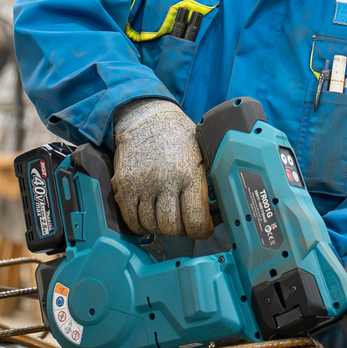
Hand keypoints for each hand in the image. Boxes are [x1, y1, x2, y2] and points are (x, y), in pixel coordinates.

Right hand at [112, 98, 212, 238]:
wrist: (146, 116)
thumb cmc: (178, 135)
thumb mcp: (203, 152)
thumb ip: (209, 179)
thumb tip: (222, 207)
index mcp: (189, 174)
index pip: (196, 221)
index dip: (202, 231)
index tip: (203, 228)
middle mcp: (165, 181)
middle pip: (171, 228)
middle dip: (180, 231)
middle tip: (183, 223)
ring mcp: (142, 184)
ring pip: (151, 226)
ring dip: (161, 228)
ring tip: (166, 217)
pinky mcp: (124, 186)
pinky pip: (131, 220)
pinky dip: (141, 225)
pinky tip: (149, 218)